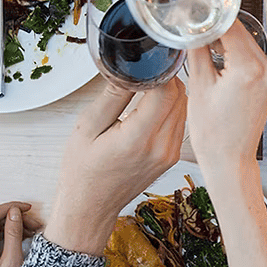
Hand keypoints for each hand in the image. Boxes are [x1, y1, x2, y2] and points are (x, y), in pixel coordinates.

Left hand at [0, 200, 40, 266]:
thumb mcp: (13, 263)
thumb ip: (13, 235)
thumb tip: (15, 212)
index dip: (10, 208)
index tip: (28, 208)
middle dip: (16, 219)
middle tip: (38, 224)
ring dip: (15, 228)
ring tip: (36, 232)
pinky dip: (11, 237)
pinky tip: (27, 239)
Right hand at [47, 79, 186, 254]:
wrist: (90, 207)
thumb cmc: (82, 170)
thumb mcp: (87, 126)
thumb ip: (113, 95)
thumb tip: (131, 67)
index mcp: (138, 139)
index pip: (166, 91)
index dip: (159, 70)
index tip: (145, 60)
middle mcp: (161, 147)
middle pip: (180, 96)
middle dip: (165, 77)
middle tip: (144, 68)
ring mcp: (170, 154)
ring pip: (183, 107)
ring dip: (169, 91)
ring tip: (145, 84)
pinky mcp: (172, 157)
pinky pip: (179, 121)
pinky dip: (170, 107)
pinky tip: (150, 105)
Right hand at [182, 23, 266, 173]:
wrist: (229, 161)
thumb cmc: (214, 134)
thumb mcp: (199, 86)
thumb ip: (198, 50)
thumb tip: (193, 26)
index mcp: (250, 69)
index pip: (230, 26)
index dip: (210, 14)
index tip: (194, 6)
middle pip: (241, 32)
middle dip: (217, 26)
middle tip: (193, 22)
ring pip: (246, 43)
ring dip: (226, 40)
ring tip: (202, 42)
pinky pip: (251, 58)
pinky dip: (235, 54)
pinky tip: (218, 57)